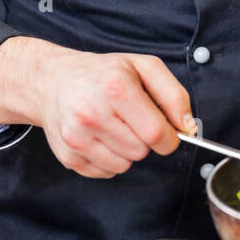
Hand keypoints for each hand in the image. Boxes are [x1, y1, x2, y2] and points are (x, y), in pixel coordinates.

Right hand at [38, 49, 192, 178]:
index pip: (156, 133)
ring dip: (125, 150)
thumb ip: (173, 94)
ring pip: (124, 166)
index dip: (169, 137)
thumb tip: (187, 126)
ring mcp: (76, 137)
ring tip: (112, 126)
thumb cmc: (101, 73)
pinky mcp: (68, 156)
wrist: (52, 80)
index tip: (165, 131)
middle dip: (143, 139)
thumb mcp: (143, 67)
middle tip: (129, 119)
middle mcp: (92, 112)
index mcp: (115, 88)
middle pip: (141, 152)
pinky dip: (108, 159)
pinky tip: (98, 136)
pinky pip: (106, 172)